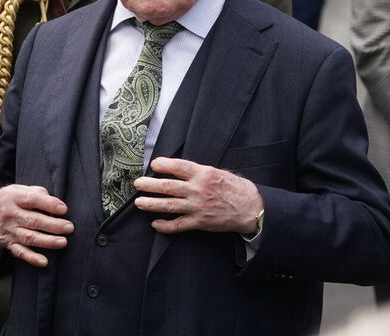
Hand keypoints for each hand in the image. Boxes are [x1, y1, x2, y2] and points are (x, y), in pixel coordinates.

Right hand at [0, 184, 71, 267]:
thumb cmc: (8, 200)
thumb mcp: (17, 190)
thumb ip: (35, 193)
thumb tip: (54, 203)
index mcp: (13, 197)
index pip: (32, 200)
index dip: (49, 204)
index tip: (64, 209)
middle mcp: (10, 215)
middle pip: (33, 221)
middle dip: (53, 225)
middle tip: (69, 227)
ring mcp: (9, 231)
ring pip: (29, 238)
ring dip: (47, 241)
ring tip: (63, 242)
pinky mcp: (8, 244)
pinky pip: (20, 252)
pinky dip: (32, 258)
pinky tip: (44, 261)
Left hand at [133, 157, 263, 234]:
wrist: (251, 208)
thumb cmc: (236, 188)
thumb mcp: (219, 172)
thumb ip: (200, 172)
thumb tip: (180, 170)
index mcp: (204, 173)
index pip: (178, 166)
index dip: (163, 164)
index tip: (153, 164)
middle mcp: (198, 189)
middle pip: (167, 186)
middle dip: (149, 185)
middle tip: (137, 183)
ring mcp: (197, 207)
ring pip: (168, 206)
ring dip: (151, 204)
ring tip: (139, 202)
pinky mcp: (199, 222)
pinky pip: (178, 225)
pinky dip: (165, 226)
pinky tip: (156, 224)